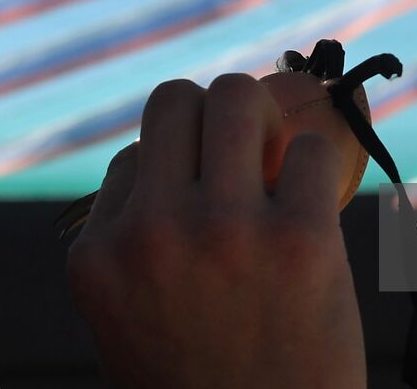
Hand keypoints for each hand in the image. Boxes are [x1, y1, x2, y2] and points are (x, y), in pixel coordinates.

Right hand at [65, 74, 367, 388]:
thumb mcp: (128, 322)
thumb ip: (136, 244)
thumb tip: (186, 159)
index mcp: (98, 256)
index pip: (134, 157)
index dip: (174, 174)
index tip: (202, 203)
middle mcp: (151, 233)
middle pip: (175, 99)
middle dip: (213, 115)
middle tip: (244, 154)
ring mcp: (225, 231)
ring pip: (238, 95)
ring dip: (265, 121)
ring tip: (279, 164)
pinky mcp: (300, 240)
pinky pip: (313, 150)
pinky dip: (318, 168)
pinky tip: (315, 207)